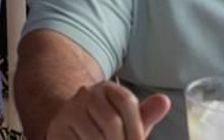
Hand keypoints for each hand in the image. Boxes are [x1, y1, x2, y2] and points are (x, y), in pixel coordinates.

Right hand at [47, 83, 170, 139]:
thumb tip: (165, 101)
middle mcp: (87, 94)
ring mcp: (70, 110)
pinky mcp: (58, 128)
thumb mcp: (128, 120)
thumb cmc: (106, 126)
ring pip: (95, 137)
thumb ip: (146, 114)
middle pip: (111, 121)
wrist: (70, 126)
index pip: (126, 101)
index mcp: (108, 89)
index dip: (136, 129)